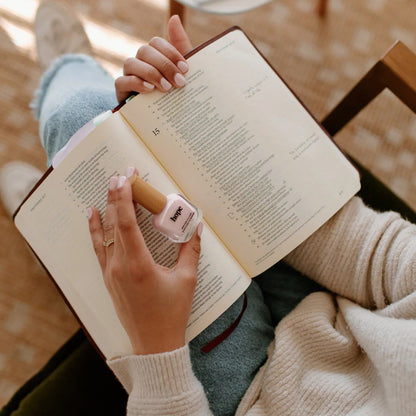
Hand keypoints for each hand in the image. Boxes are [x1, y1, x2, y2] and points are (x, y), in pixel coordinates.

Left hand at [88, 171, 201, 354]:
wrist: (153, 344)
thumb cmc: (171, 313)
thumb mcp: (186, 280)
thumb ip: (192, 250)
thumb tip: (197, 227)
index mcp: (139, 264)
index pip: (126, 222)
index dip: (124, 197)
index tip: (126, 177)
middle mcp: (120, 266)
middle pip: (114, 223)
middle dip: (117, 195)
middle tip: (121, 174)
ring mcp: (111, 272)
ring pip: (105, 233)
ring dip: (107, 208)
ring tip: (108, 186)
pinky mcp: (109, 279)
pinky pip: (99, 248)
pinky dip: (95, 230)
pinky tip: (93, 215)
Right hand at [115, 15, 192, 101]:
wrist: (163, 119)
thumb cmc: (173, 92)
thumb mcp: (182, 72)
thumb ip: (181, 46)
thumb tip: (174, 18)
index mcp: (154, 56)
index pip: (156, 43)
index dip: (171, 53)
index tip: (186, 69)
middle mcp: (139, 62)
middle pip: (145, 51)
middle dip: (164, 65)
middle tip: (180, 82)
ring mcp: (129, 74)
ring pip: (131, 63)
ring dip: (151, 73)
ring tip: (166, 88)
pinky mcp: (121, 90)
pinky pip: (122, 80)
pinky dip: (137, 83)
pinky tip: (150, 90)